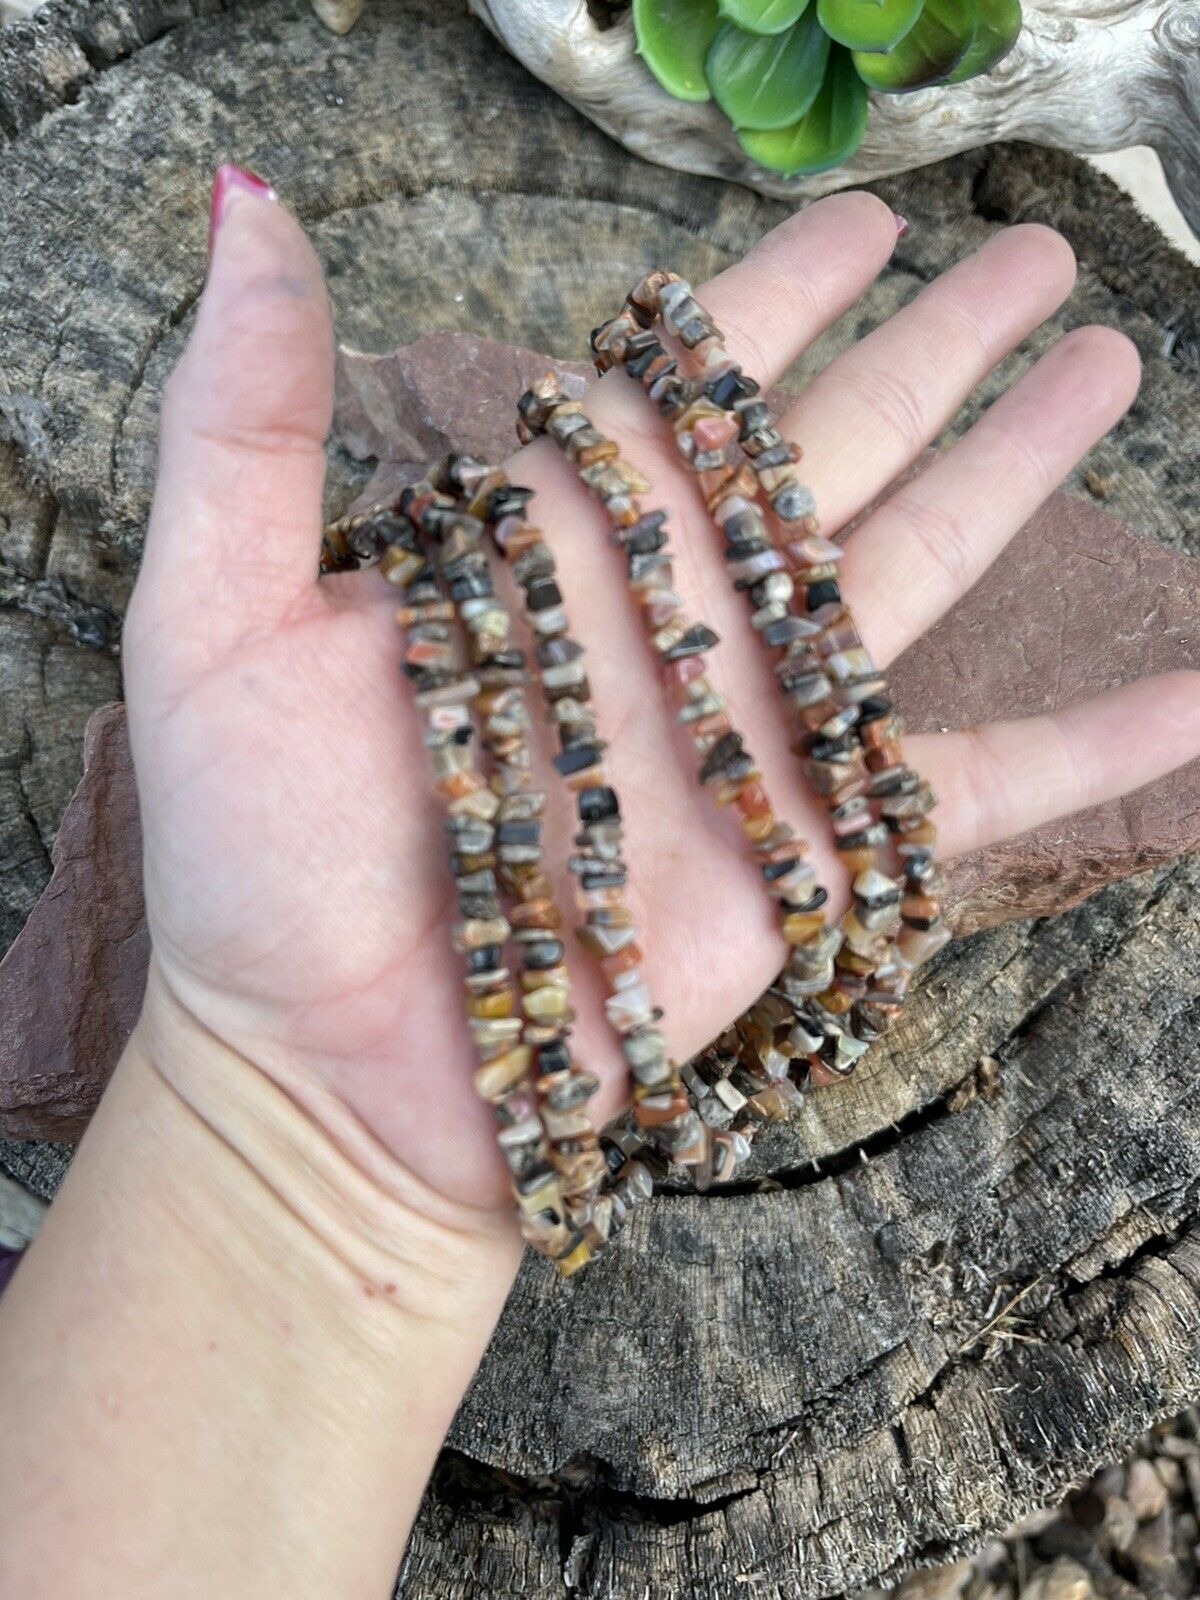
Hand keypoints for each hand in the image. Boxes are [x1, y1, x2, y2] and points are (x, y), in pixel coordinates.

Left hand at [124, 179, 1199, 1215]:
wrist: (329, 1071)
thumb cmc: (255, 860)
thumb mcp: (215, 613)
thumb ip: (246, 412)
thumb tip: (247, 204)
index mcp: (552, 552)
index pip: (687, 388)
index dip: (775, 297)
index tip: (861, 221)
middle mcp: (670, 626)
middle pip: (831, 452)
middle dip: (933, 350)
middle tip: (1032, 257)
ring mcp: (752, 739)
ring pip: (917, 570)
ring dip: (1014, 469)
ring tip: (1103, 366)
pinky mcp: (814, 860)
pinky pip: (982, 790)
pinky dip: (1100, 746)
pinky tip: (1199, 693)